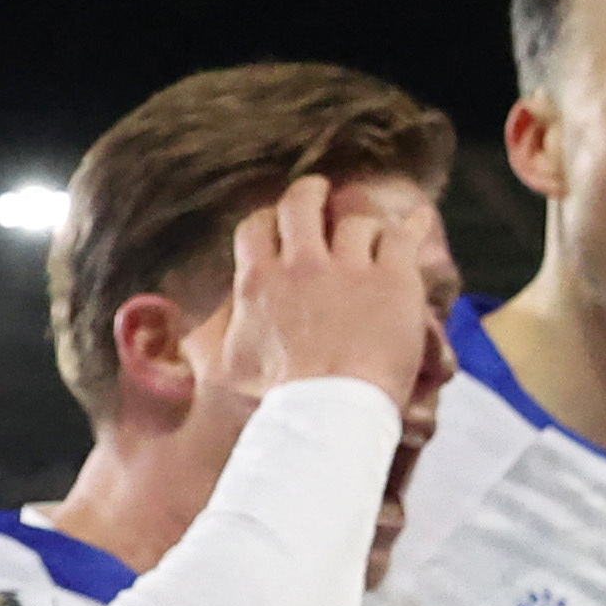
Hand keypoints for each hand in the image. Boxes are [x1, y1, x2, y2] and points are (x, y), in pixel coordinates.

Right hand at [211, 177, 439, 405]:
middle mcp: (302, 265)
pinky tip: (416, 221)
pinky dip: (407, 230)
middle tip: (320, 192)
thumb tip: (190, 336)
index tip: (280, 225)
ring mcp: (350, 270)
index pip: (257, 227)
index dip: (270, 221)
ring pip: (356, 220)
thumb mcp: (226, 367)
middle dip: (311, 194)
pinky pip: (400, 238)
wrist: (331, 412)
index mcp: (258, 282)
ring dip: (361, 223)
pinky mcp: (394, 280)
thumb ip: (213, 339)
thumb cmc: (276, 401)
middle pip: (302, 204)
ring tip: (370, 228)